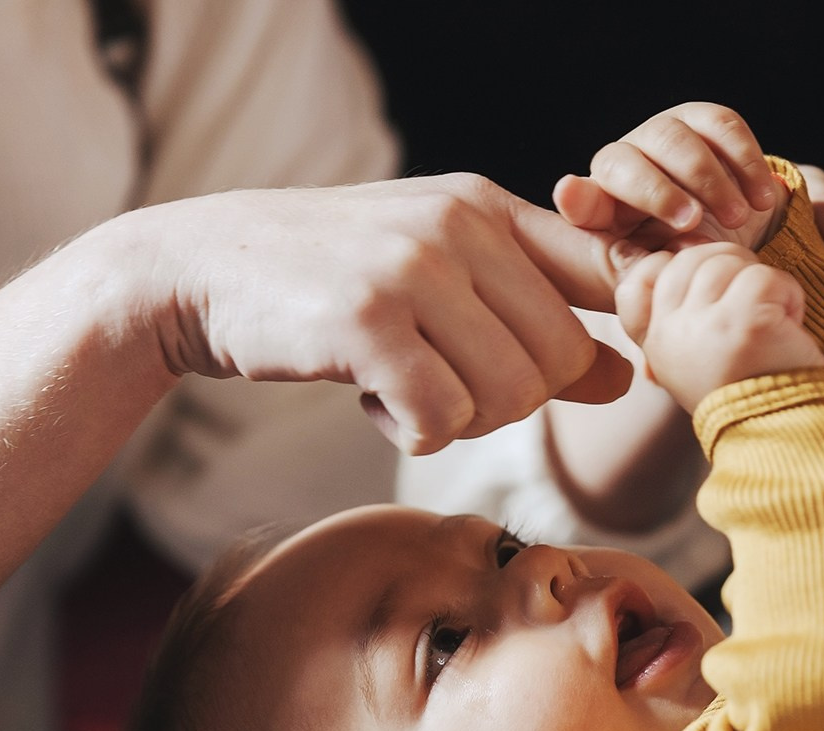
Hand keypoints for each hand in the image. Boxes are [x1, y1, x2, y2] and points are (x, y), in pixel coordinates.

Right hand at [126, 175, 635, 454]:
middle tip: (453, 388)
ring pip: (511, 397)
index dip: (615, 333)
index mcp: (486, 206)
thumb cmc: (331, 280)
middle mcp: (458, 227)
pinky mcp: (366, 325)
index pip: (605, 272)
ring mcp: (412, 271)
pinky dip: (416, 431)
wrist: (200, 271)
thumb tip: (624, 376)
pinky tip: (375, 401)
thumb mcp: (438, 275)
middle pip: (563, 359)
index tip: (582, 369)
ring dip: (463, 419)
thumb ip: (532, 316)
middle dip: (517, 399)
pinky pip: (444, 420)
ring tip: (408, 387)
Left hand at [555, 102, 784, 252]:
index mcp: (604, 208)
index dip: (577, 198)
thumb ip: (657, 271)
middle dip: (662, 193)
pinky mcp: (702, 121)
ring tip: (740, 218)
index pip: (582, 200)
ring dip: (711, 179)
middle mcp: (627, 162)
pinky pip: (723, 125)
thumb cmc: (682, 264)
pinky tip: (764, 197)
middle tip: (695, 225)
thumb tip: (679, 255)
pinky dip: (747, 161)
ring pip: (676, 137)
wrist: (722, 238)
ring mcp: (663, 135)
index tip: (570, 197)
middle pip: (630, 159)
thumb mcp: (662, 279)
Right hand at [615, 242, 823, 410]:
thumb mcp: (695, 363)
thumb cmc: (750, 396)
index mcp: (657, 345)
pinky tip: (792, 325)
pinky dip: (790, 295)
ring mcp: (704, 327)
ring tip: (777, 319)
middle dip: (731, 264)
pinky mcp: (744, 322)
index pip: (637, 282)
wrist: (784, 437)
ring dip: (765, 283)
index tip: (712, 289)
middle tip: (758, 296)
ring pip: (728, 263)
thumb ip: (679, 320)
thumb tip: (674, 253)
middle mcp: (671, 334)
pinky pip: (766, 277)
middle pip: (690, 260)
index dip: (673, 266)